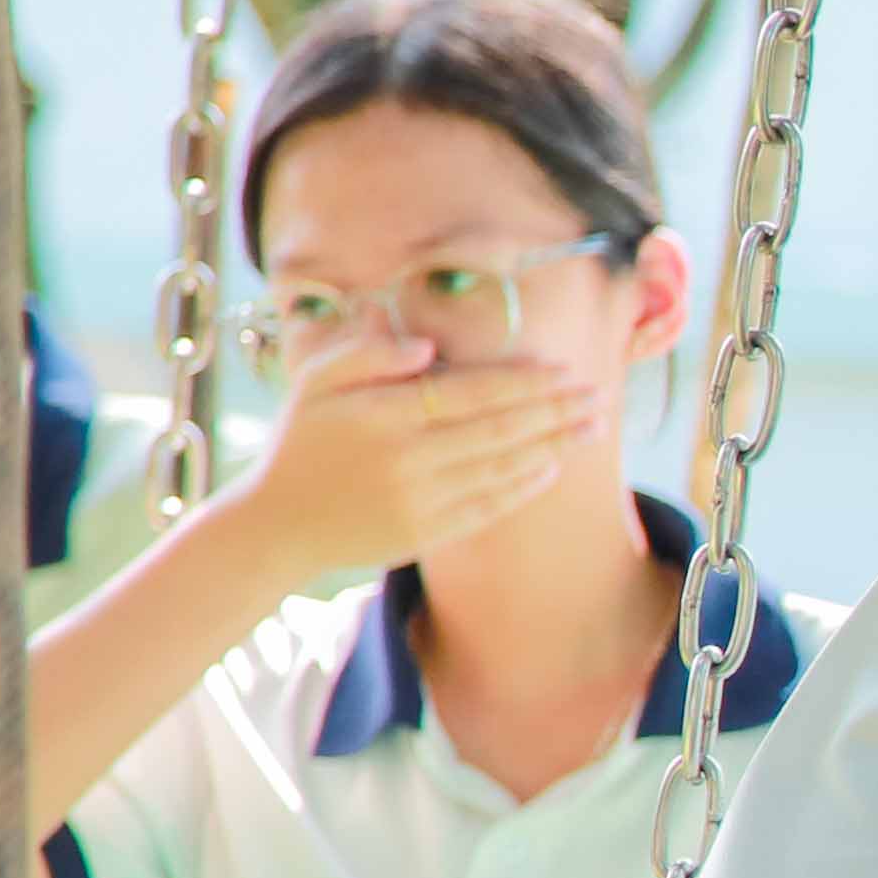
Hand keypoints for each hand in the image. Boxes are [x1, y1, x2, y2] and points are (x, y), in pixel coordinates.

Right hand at [223, 331, 592, 580]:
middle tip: (599, 398)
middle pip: (498, 429)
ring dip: (552, 447)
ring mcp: (418, 499)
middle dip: (555, 412)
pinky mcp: (425, 533)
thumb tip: (427, 345)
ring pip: (501, 468)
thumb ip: (366, 352)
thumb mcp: (316, 382)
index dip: (521, 382)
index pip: (469, 392)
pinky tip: (551, 469)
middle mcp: (405, 456)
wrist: (278, 523)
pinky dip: (523, 488)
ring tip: (590, 430)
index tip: (563, 371)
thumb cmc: (302, 441)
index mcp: (381, 413)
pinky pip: (487, 508)